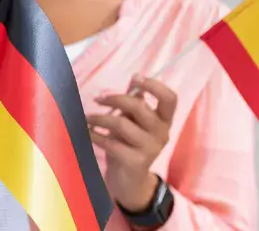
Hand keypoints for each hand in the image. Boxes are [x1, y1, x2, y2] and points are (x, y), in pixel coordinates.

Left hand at [86, 75, 176, 212]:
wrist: (129, 181)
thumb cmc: (129, 145)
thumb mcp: (134, 123)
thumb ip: (134, 105)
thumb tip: (133, 83)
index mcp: (164, 120)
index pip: (170, 98)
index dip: (154, 85)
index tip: (135, 78)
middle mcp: (162, 133)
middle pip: (140, 107)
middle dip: (115, 99)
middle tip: (97, 98)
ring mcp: (151, 149)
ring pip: (122, 124)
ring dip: (100, 118)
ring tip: (87, 118)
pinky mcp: (136, 162)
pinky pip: (112, 143)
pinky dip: (96, 136)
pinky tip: (88, 133)